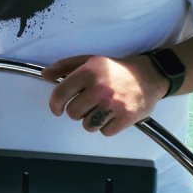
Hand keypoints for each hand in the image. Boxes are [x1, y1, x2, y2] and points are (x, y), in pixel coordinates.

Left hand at [41, 54, 168, 135]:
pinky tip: (112, 114)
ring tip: (100, 108)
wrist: (146, 76)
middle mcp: (100, 88)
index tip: (57, 108)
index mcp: (88, 72)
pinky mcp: (126, 117)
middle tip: (87, 103)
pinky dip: (106, 126)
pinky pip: (105, 132)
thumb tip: (45, 74)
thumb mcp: (88, 61)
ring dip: (91, 120)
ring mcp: (113, 104)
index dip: (55, 103)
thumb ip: (65, 66)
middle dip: (77, 110)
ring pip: (88, 125)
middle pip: (73, 113)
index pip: (61, 93)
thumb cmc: (115, 69)